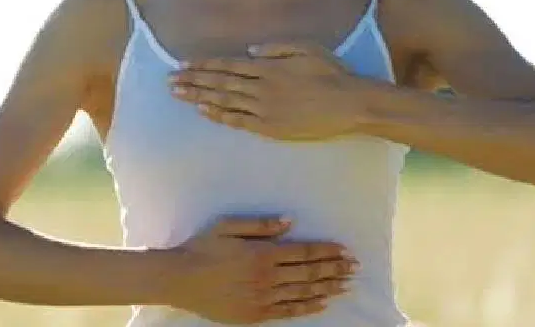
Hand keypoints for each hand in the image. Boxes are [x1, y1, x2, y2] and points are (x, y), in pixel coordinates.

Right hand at [163, 215, 357, 323]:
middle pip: (309, 273)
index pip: (304, 252)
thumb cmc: (202, 248)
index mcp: (263, 253)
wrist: (179, 279)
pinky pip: (288, 311)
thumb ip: (261, 224)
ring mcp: (262, 298)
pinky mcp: (255, 314)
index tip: (346, 250)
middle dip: (335, 269)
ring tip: (347, 285)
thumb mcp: (228, 226)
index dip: (327, 251)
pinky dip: (307, 307)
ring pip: (303, 293)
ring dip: (328, 288)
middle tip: (355, 268)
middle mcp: (267, 277)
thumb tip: (290, 221)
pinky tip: (322, 303)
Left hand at [169, 43, 370, 140]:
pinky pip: (239, 122)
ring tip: (178, 95)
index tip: (184, 64)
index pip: (228, 65)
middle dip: (193, 81)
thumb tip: (249, 50)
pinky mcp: (271, 128)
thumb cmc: (332, 73)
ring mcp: (265, 109)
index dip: (204, 65)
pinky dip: (220, 116)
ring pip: (225, 102)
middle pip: (220, 83)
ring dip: (199, 98)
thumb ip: (276, 48)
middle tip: (169, 81)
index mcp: (269, 67)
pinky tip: (204, 112)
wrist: (350, 105)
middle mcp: (262, 87)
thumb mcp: (306, 49)